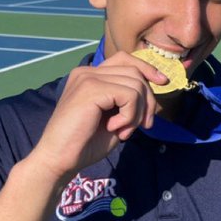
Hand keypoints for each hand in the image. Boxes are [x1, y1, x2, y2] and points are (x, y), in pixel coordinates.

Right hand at [27, 53, 164, 182]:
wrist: (58, 161)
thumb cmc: (84, 145)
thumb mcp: (114, 118)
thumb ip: (128, 101)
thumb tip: (154, 89)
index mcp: (90, 75)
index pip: (125, 59)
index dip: (146, 68)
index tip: (162, 83)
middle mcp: (87, 71)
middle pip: (134, 71)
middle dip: (147, 99)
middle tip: (143, 126)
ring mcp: (88, 78)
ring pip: (135, 83)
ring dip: (137, 112)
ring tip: (124, 131)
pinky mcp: (91, 88)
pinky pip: (128, 95)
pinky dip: (130, 115)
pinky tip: (115, 129)